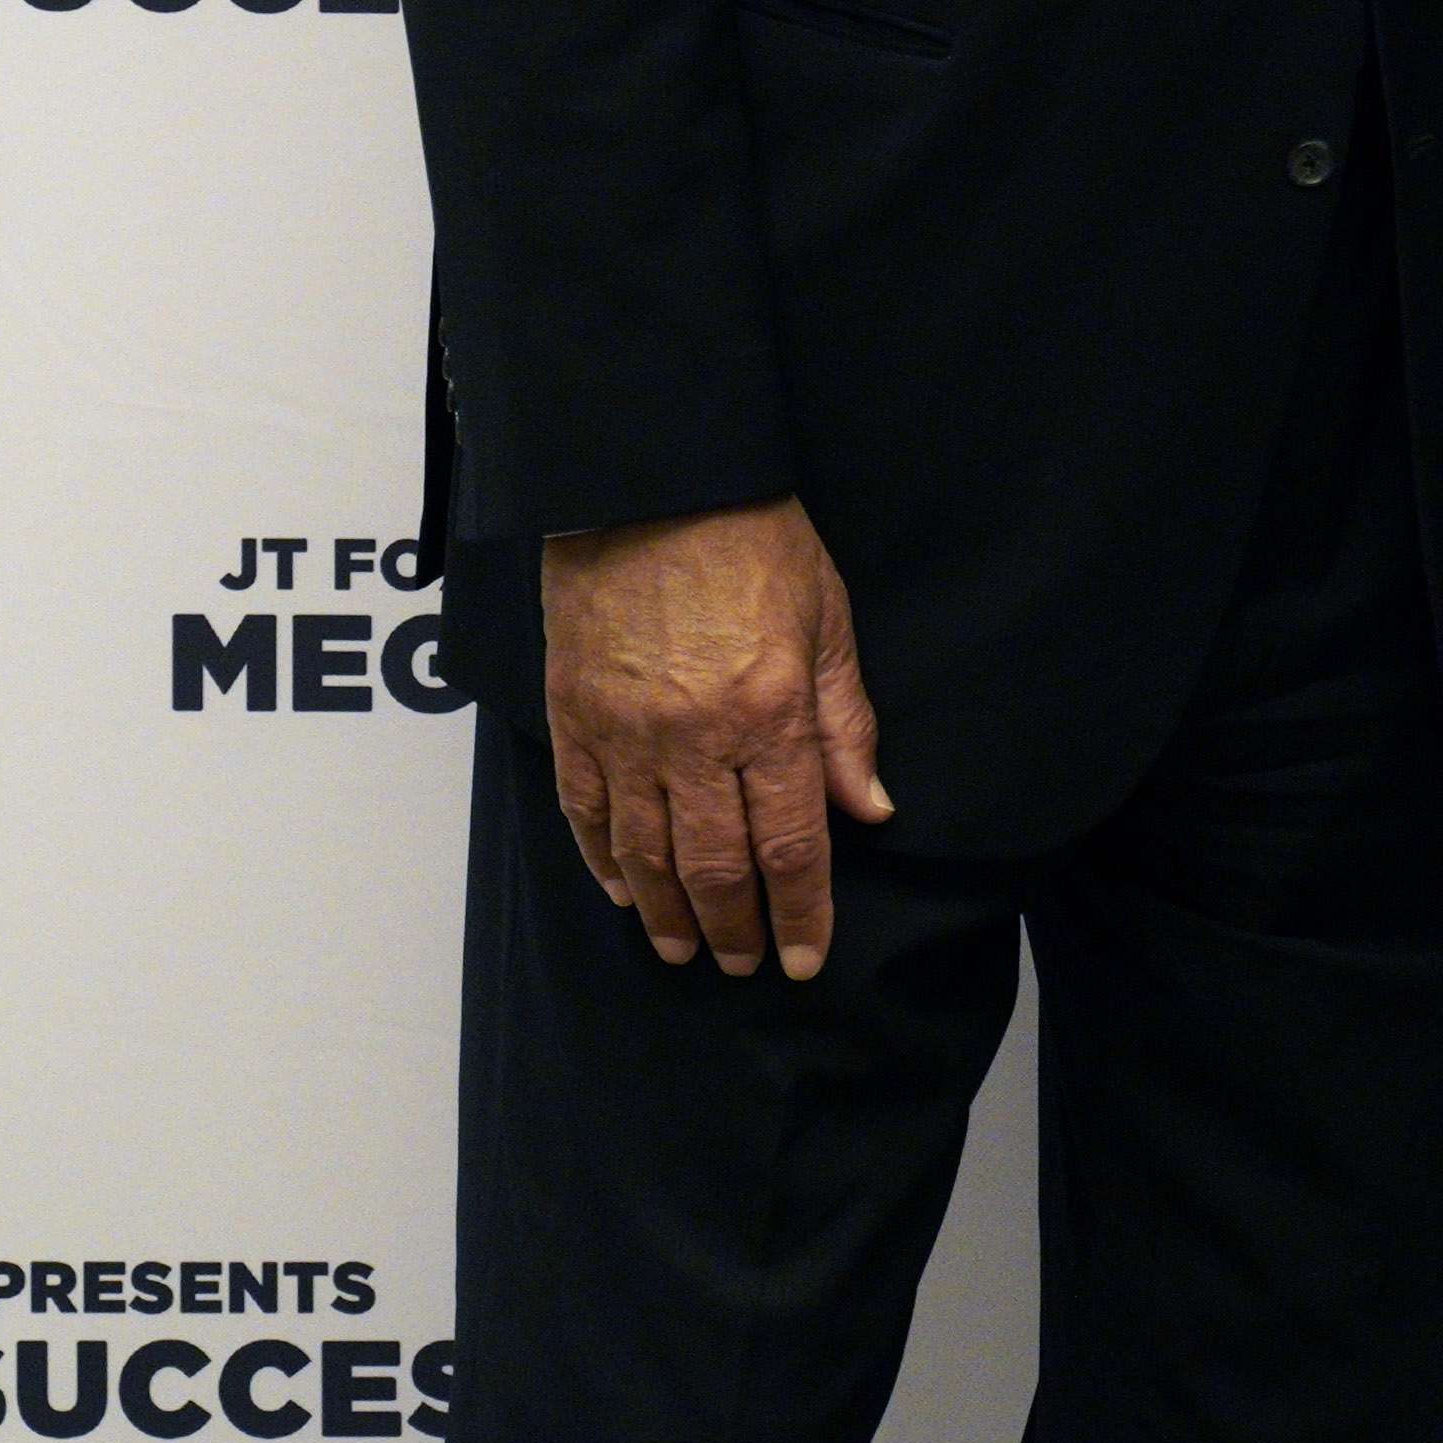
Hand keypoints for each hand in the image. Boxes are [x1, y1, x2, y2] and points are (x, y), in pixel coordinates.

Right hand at [543, 499, 893, 981]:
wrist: (652, 479)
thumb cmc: (751, 539)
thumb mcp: (827, 621)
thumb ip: (846, 726)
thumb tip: (869, 811)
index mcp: (771, 714)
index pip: (791, 845)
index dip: (799, 913)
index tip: (803, 958)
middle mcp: (695, 738)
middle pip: (714, 867)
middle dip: (734, 928)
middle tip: (744, 964)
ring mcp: (625, 731)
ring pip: (644, 855)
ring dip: (666, 914)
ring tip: (684, 949)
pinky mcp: (573, 715)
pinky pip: (584, 811)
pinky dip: (601, 860)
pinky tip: (620, 890)